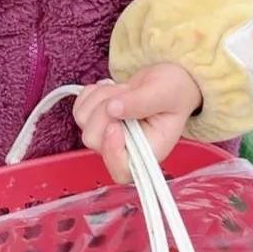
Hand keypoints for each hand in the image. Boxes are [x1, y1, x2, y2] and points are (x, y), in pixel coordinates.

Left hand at [72, 62, 202, 184]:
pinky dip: (91, 94)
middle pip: (94, 139)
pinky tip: (111, 89)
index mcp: (148, 152)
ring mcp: (107, 136)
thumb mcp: (164, 92)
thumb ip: (141, 102)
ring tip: (123, 90)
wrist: (167, 81)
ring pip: (83, 120)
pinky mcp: (95, 120)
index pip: (121, 170)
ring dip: (100, 97)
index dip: (111, 151)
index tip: (114, 126)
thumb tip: (113, 108)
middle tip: (126, 94)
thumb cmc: (173, 91)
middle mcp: (124, 149)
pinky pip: (79, 108)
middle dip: (104, 109)